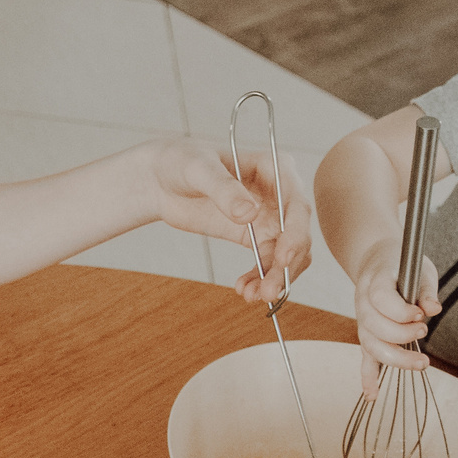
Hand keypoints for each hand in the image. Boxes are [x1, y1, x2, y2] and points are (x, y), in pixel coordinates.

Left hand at [145, 139, 312, 303]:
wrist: (160, 179)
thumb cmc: (181, 161)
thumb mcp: (199, 170)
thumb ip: (224, 189)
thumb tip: (250, 213)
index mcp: (275, 168)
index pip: (296, 205)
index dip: (295, 234)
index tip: (283, 258)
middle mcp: (279, 193)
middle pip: (296, 234)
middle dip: (286, 266)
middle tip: (268, 292)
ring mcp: (269, 216)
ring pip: (286, 254)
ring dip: (274, 278)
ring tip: (252, 296)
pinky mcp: (254, 235)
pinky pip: (267, 262)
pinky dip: (260, 278)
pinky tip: (245, 289)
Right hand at [353, 238, 441, 393]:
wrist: (378, 262)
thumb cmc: (402, 265)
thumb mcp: (419, 269)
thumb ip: (425, 290)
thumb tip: (434, 309)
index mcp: (375, 282)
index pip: (381, 300)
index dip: (401, 311)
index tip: (420, 314)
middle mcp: (363, 303)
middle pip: (374, 327)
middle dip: (401, 335)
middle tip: (424, 332)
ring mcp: (363, 321)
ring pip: (371, 346)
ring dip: (395, 359)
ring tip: (422, 363)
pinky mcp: (368, 334)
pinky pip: (365, 358)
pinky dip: (368, 377)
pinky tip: (372, 395)